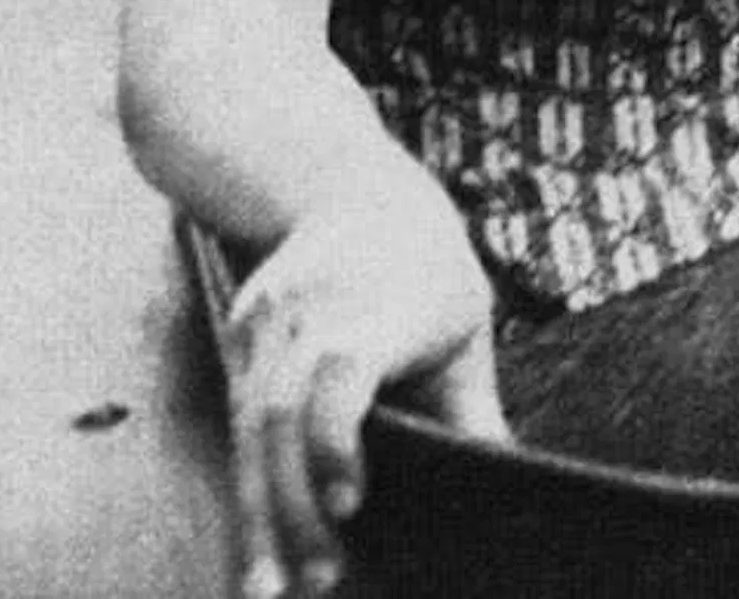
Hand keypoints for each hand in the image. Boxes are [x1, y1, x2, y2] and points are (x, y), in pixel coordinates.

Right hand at [214, 183, 509, 597]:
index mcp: (374, 304)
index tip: (350, 506)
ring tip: (269, 589)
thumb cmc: (423, 263)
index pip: (342, 377)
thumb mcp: (463, 321)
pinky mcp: (236, 343)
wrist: (335, 181)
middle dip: (292, 509)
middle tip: (313, 584)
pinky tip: (255, 542)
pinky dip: (248, 486)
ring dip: (260, 514)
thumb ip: (470, 407)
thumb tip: (502, 483)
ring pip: (249, 432)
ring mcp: (262, 328)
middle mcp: (306, 316)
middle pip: (282, 421)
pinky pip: (238, 426)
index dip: (337, 443)